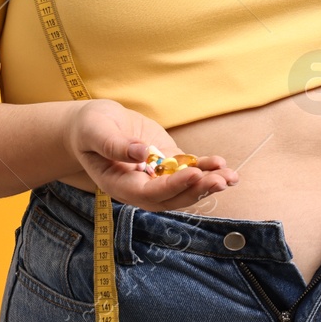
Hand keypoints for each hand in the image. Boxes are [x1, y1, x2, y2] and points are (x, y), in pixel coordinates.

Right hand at [65, 99, 239, 211]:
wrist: (94, 124)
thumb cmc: (90, 128)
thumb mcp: (96, 132)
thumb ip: (114, 145)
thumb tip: (141, 154)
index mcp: (119, 185)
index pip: (149, 193)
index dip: (172, 186)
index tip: (193, 174)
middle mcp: (140, 187)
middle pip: (172, 197)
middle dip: (197, 190)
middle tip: (220, 180)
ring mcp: (155, 176)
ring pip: (184, 187)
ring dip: (208, 183)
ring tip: (230, 177)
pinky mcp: (166, 163)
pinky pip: (188, 170)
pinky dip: (206, 169)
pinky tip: (223, 166)